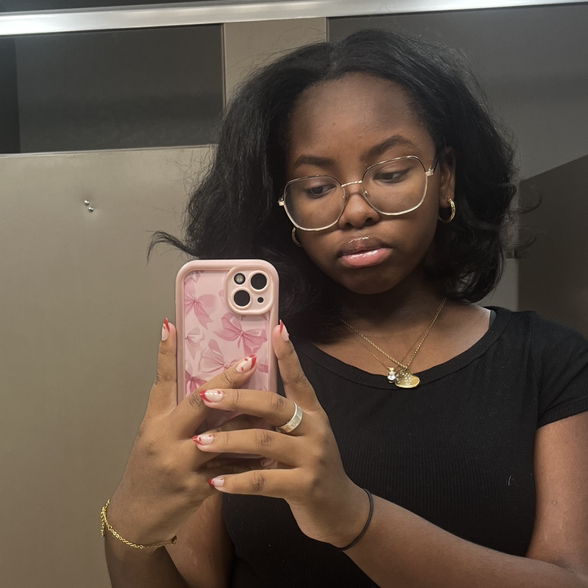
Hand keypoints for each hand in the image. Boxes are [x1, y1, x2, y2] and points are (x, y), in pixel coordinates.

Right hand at [106, 319, 260, 545]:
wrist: (137, 516)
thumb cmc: (147, 469)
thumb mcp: (152, 433)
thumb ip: (172, 408)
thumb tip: (198, 379)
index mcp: (155, 423)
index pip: (161, 381)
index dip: (166, 353)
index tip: (173, 326)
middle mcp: (166, 440)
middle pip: (198, 402)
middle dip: (227, 381)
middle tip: (250, 361)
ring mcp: (181, 465)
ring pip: (223, 436)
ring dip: (250, 420)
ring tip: (274, 404)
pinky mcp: (197, 489)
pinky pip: (231, 470)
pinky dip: (251, 461)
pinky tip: (270, 452)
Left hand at [194, 322, 369, 547]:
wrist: (339, 509)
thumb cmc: (311, 467)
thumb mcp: (304, 436)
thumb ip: (282, 417)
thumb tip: (247, 393)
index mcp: (312, 413)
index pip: (298, 378)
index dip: (287, 354)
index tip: (275, 328)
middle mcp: (314, 429)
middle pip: (274, 405)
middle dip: (238, 398)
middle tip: (207, 395)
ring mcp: (312, 457)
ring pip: (264, 441)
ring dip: (228, 440)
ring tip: (200, 441)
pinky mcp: (305, 486)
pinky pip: (264, 480)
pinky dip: (236, 481)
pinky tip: (215, 481)